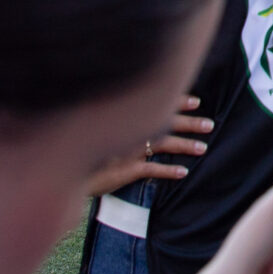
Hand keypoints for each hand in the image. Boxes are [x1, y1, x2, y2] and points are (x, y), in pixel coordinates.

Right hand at [87, 95, 212, 196]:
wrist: (62, 170)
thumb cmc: (80, 149)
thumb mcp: (97, 127)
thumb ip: (120, 120)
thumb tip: (141, 115)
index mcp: (123, 117)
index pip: (155, 105)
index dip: (177, 102)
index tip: (197, 101)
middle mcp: (126, 130)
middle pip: (164, 123)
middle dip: (188, 123)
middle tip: (210, 124)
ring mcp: (126, 150)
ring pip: (162, 143)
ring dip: (184, 145)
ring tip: (203, 148)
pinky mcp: (123, 170)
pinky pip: (151, 169)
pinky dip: (168, 170)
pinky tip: (183, 172)